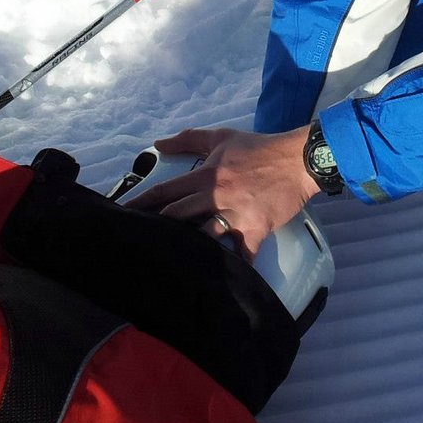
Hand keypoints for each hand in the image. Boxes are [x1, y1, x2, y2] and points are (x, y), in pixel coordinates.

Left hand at [125, 126, 318, 256]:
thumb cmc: (260, 149)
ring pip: (204, 236)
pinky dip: (234, 269)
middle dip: (156, 228)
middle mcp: (217, 195)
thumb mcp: (222, 137)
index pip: (166, 190)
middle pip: (178, 215)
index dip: (142, 203)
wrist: (298, 160)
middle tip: (137, 242)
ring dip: (189, 249)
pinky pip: (242, 254)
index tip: (124, 214)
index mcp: (207, 174)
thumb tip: (159, 144)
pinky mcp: (254, 229)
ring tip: (169, 264)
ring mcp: (235, 214)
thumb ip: (189, 139)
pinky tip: (221, 286)